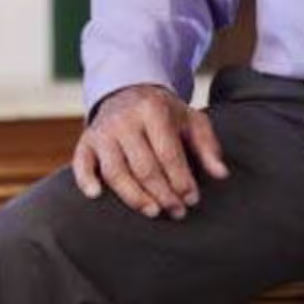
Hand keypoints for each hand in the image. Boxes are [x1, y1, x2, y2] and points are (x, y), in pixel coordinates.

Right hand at [72, 84, 229, 220]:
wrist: (128, 91)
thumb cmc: (164, 113)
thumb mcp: (190, 119)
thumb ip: (207, 146)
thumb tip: (222, 174)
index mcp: (153, 110)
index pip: (168, 153)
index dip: (181, 180)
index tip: (192, 199)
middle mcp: (125, 119)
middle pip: (144, 166)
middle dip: (162, 193)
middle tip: (177, 212)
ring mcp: (103, 131)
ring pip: (115, 171)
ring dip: (134, 196)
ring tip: (153, 212)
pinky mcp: (86, 141)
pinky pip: (81, 163)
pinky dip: (85, 179)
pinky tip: (96, 196)